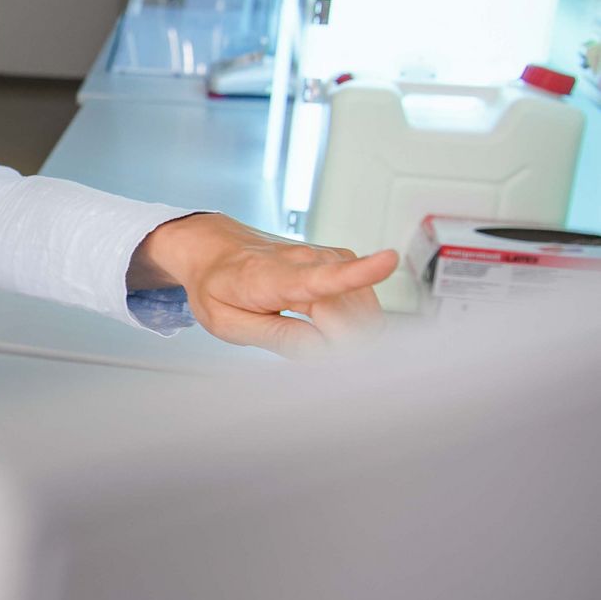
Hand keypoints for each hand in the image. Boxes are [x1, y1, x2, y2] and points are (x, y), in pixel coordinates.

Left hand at [132, 213, 398, 357]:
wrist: (212, 249)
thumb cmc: (217, 286)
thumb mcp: (228, 324)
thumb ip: (277, 337)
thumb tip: (325, 350)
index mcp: (271, 276)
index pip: (321, 276)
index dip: (358, 273)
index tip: (387, 262)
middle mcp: (307, 260)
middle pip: (349, 316)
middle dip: (339, 345)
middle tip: (302, 348)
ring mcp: (327, 256)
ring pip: (362, 311)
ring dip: (346, 333)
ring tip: (305, 330)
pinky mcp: (339, 259)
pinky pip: (361, 301)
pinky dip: (350, 319)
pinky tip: (321, 320)